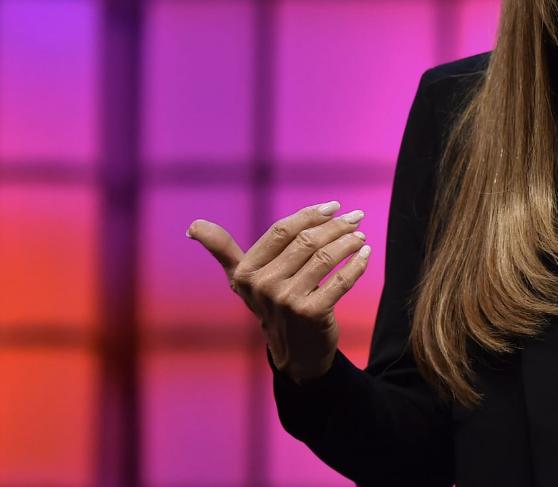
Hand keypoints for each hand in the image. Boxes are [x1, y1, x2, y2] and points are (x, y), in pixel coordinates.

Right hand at [188, 201, 371, 382]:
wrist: (294, 352)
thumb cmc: (270, 306)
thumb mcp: (242, 280)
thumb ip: (222, 250)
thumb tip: (192, 227)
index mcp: (245, 272)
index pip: (281, 231)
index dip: (309, 215)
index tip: (333, 206)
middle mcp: (262, 286)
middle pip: (306, 241)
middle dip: (335, 226)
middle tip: (356, 218)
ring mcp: (287, 301)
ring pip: (325, 257)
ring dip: (348, 242)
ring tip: (360, 236)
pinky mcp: (312, 313)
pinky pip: (341, 281)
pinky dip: (357, 264)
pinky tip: (365, 255)